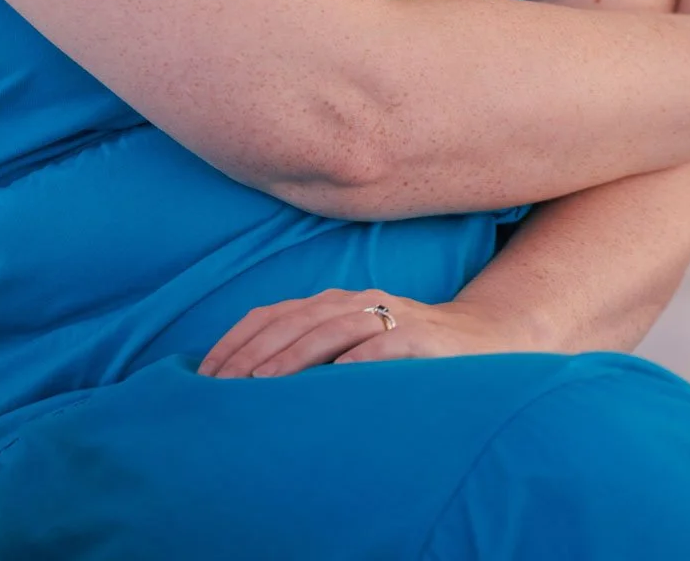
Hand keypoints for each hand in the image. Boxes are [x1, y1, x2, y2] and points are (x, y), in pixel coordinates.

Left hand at [199, 287, 541, 378]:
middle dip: (251, 353)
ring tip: (261, 384)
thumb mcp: (353, 347)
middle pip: (291, 321)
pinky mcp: (420, 338)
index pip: (272, 316)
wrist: (484, 340)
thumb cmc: (407, 351)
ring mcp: (388, 316)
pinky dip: (355, 358)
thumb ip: (314, 354)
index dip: (236, 342)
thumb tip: (252, 384)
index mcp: (331, 303)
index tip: (205, 376)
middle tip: (220, 388)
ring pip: (329, 329)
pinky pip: (383, 345)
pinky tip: (333, 378)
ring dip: (291, 356)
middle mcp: (354, 301)